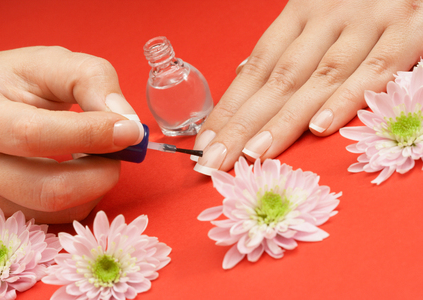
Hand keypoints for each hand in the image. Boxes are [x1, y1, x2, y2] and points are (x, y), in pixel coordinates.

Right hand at [0, 46, 142, 222]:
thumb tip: (126, 121)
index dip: (91, 134)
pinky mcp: (5, 215)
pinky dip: (83, 194)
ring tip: (92, 150)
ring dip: (96, 183)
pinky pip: (59, 218)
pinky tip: (75, 167)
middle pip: (51, 189)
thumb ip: (89, 80)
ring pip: (61, 210)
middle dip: (103, 170)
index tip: (130, 129)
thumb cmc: (7, 85)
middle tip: (120, 146)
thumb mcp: (44, 64)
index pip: (34, 135)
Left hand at [193, 0, 422, 174]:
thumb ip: (284, 46)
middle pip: (278, 80)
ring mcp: (366, 23)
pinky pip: (374, 71)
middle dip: (243, 125)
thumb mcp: (315, 10)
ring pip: (317, 80)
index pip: (256, 69)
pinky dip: (345, 100)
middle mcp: (327, 19)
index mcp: (301, 13)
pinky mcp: (407, 30)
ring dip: (283, 121)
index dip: (229, 108)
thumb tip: (243, 73)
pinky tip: (319, 129)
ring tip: (254, 154)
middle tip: (217, 160)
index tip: (207, 142)